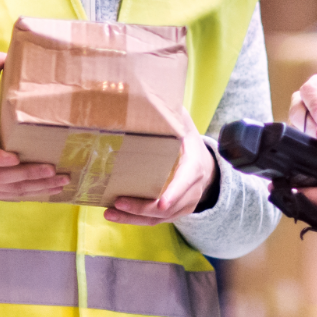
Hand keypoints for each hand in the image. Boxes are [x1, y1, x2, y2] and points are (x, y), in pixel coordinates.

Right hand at [0, 52, 68, 200]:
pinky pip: (10, 197)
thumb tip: (1, 53)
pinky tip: (53, 191)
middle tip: (53, 169)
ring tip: (61, 181)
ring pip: (8, 190)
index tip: (15, 158)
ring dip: (36, 188)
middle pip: (0, 176)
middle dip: (28, 174)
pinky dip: (31, 195)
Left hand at [105, 108, 218, 226]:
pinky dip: (135, 220)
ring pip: (159, 218)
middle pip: (167, 206)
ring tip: (111, 212)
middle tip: (119, 202)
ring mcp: (183, 205)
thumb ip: (171, 114)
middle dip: (142, 208)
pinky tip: (116, 214)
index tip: (160, 202)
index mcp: (194, 167)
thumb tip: (148, 95)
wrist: (205, 166)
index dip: (174, 193)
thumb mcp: (184, 125)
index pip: (185, 182)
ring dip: (134, 217)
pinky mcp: (173, 213)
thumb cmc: (188, 142)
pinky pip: (155, 221)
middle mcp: (191, 190)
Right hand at [289, 76, 316, 139]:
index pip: (311, 88)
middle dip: (308, 122)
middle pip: (297, 106)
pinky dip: (305, 143)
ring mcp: (303, 118)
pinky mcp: (301, 134)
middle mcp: (310, 101)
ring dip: (307, 134)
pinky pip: (295, 138)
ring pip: (294, 123)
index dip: (315, 103)